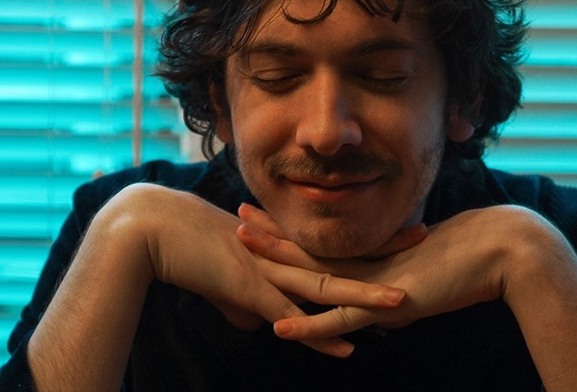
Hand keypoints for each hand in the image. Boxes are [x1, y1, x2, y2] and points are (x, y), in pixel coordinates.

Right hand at [111, 184, 408, 356]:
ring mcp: (268, 272)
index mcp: (280, 244)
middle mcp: (281, 254)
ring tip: (402, 302)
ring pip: (326, 285)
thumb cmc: (184, 248)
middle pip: (341, 253)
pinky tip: (347, 348)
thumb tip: (259, 325)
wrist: (151, 231)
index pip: (333, 240)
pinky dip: (321, 336)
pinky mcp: (250, 292)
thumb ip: (245, 301)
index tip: (398, 227)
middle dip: (384, 249)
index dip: (366, 236)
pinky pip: (294, 317)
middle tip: (424, 235)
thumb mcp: (223, 279)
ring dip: (365, 297)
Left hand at [239, 201, 576, 391]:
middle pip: (313, 250)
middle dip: (275, 235)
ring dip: (278, 262)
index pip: (328, 242)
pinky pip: (340, 319)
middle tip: (240, 212)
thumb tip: (394, 294)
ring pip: (316, 275)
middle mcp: (373, 264)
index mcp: (379, 252)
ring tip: (244, 240)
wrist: (503, 250)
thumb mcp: (433, 264)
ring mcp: (377, 282)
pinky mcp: (388, 304)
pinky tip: (279, 327)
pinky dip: (309, 326)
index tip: (270, 212)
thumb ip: (408, 275)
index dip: (297, 229)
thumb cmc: (477, 253)